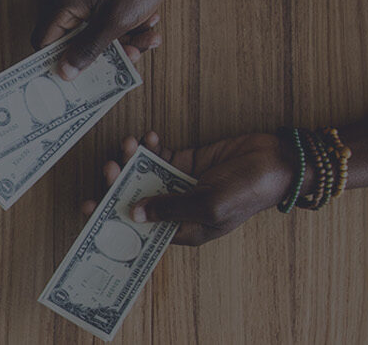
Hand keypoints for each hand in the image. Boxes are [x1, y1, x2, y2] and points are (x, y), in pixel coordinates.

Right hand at [35, 0, 183, 76]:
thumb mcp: (114, 22)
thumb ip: (87, 49)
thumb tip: (63, 72)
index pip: (45, 41)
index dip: (58, 62)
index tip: (78, 82)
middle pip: (73, 39)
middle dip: (103, 53)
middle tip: (129, 57)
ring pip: (95, 31)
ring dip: (123, 40)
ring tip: (148, 38)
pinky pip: (107, 18)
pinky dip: (127, 26)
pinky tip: (150, 24)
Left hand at [82, 131, 295, 246]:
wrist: (278, 160)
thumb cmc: (249, 189)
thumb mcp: (209, 204)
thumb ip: (171, 208)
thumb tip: (134, 213)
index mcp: (186, 230)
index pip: (142, 230)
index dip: (114, 220)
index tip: (89, 208)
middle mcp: (181, 209)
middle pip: (138, 199)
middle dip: (119, 184)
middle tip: (110, 166)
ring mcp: (183, 184)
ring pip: (146, 175)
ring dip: (133, 160)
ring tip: (129, 144)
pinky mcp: (189, 161)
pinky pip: (161, 156)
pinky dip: (151, 146)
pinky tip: (150, 136)